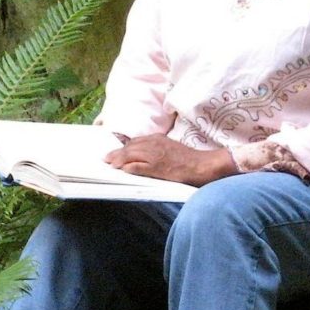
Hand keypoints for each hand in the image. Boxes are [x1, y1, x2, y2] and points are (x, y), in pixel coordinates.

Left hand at [104, 133, 236, 186]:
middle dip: (117, 153)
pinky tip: (123, 170)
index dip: (124, 148)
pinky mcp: (158, 168)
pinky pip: (139, 167)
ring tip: (110, 164)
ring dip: (119, 160)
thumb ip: (156, 148)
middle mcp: (154, 144)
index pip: (135, 142)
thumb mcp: (170, 147)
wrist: (202, 165)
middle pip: (130, 148)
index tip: (114, 153)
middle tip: (106, 158)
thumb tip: (142, 155)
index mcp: (157, 139)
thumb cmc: (188, 158)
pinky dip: (130, 168)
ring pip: (131, 155)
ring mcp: (155, 156)